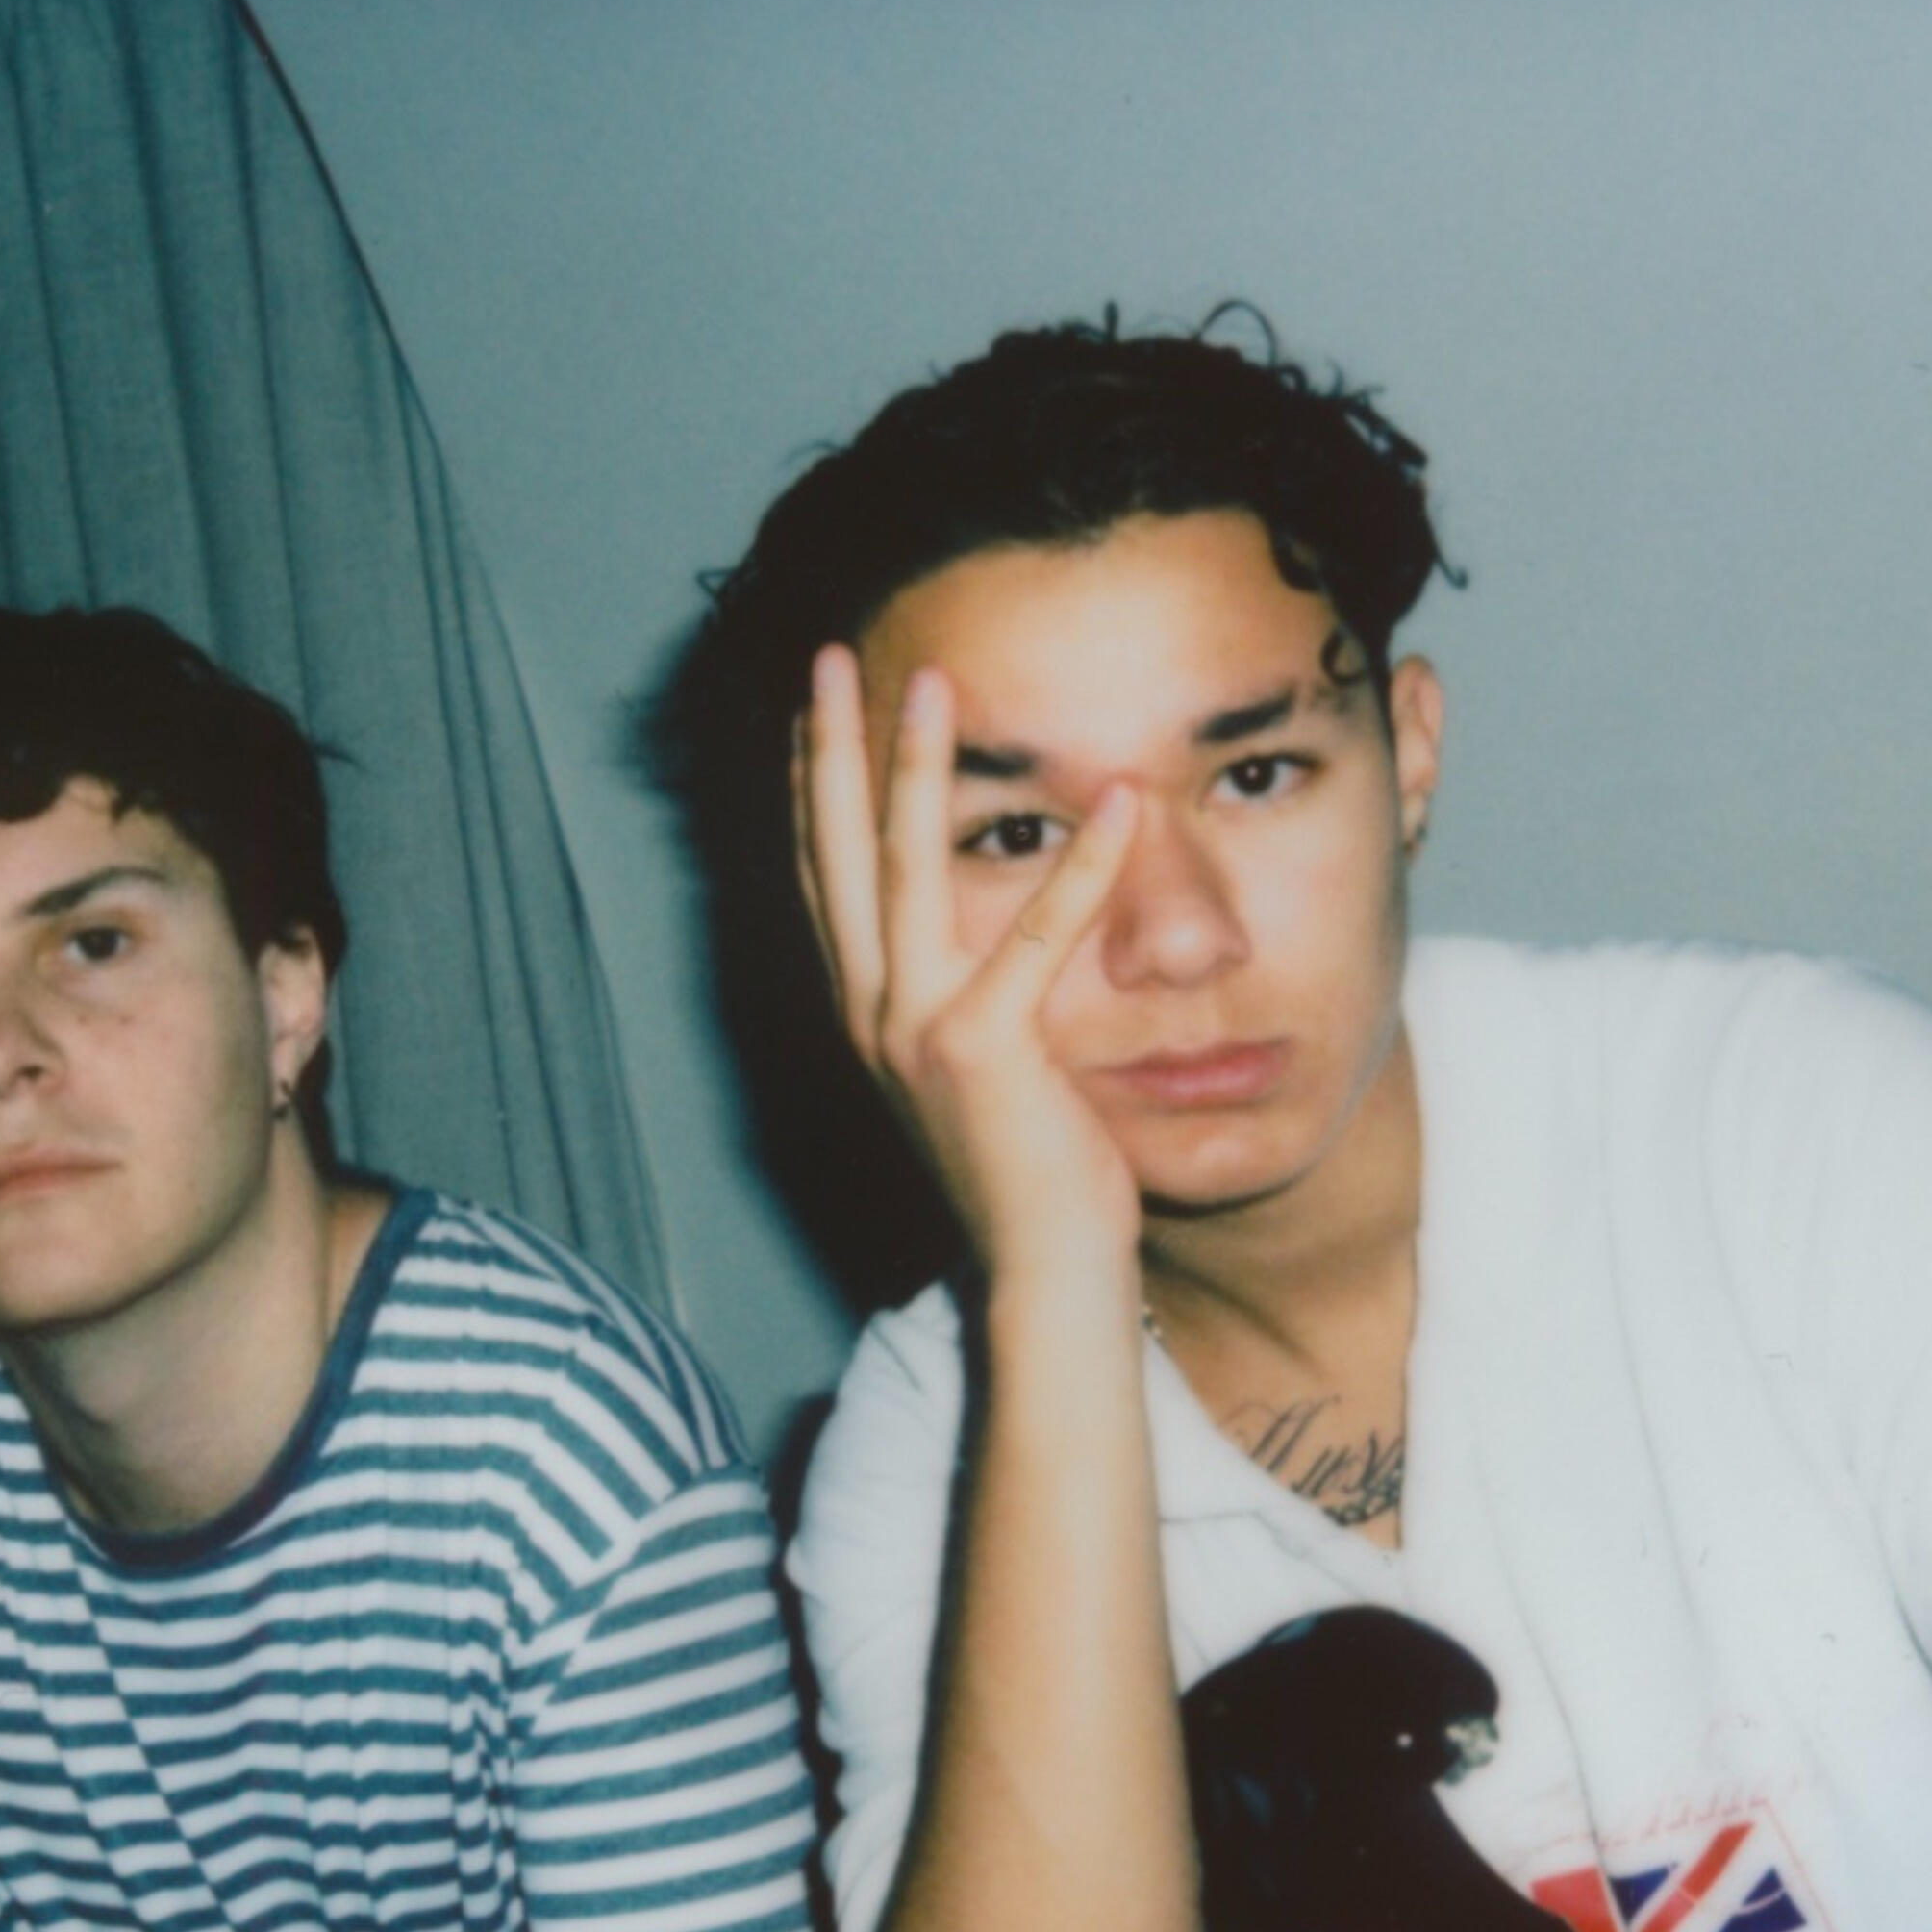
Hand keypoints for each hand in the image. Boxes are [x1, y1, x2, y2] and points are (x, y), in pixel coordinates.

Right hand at [795, 646, 1142, 1284]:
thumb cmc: (1035, 1175)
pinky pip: (1038, 938)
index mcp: (870, 1017)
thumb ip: (983, 992)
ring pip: (906, 872)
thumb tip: (1011, 927)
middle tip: (828, 658)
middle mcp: (873, 1016)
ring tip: (933, 683)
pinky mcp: (983, 1051)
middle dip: (831, 749)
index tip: (814, 712)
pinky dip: (1084, 866)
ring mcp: (916, 1032)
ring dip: (918, 769)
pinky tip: (1117, 800)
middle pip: (837, 857)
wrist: (1044, 1272)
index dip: (814, 791)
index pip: (828, 882)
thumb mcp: (991, 1067)